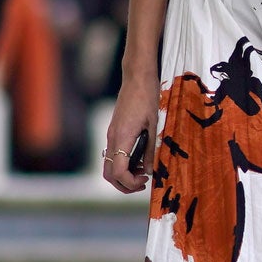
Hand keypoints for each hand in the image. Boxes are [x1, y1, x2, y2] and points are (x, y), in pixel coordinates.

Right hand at [103, 74, 158, 193]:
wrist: (137, 77)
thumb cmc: (148, 98)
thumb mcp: (154, 125)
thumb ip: (150, 150)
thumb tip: (149, 171)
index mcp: (122, 138)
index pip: (118, 172)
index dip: (130, 183)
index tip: (145, 179)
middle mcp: (112, 138)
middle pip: (108, 173)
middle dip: (124, 184)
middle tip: (143, 183)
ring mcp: (111, 134)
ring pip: (108, 165)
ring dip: (123, 175)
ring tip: (142, 172)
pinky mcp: (113, 130)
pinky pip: (111, 154)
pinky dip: (122, 163)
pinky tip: (137, 159)